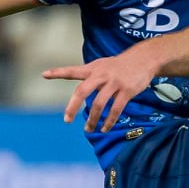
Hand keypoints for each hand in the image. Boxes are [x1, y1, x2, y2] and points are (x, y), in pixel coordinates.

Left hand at [43, 50, 159, 132]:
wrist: (144, 58)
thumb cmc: (120, 65)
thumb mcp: (102, 65)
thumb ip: (90, 76)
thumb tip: (79, 92)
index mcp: (93, 69)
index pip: (72, 71)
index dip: (58, 72)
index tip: (44, 74)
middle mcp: (101, 75)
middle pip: (82, 91)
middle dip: (73, 107)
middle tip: (67, 120)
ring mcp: (114, 83)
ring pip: (99, 104)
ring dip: (92, 119)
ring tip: (88, 129)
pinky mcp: (126, 91)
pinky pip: (115, 109)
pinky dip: (109, 121)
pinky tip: (104, 128)